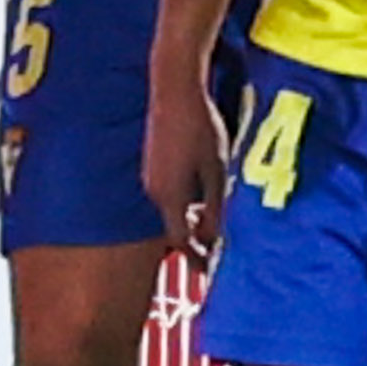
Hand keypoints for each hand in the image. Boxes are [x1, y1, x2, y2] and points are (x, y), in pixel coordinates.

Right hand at [141, 71, 227, 267]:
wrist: (174, 91)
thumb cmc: (200, 129)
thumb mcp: (216, 172)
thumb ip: (213, 209)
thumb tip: (213, 239)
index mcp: (169, 196)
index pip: (180, 241)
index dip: (194, 259)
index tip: (205, 274)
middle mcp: (154, 190)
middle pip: (174, 226)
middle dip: (192, 241)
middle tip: (212, 252)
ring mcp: (150, 176)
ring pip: (172, 209)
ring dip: (189, 220)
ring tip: (210, 224)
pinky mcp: (152, 164)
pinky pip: (168, 193)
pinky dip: (184, 202)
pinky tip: (200, 194)